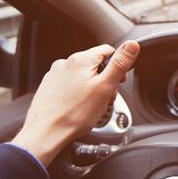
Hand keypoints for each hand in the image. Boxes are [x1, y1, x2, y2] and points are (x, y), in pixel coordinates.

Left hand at [12, 41, 139, 165]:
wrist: (45, 133)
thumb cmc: (74, 114)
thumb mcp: (105, 87)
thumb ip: (120, 64)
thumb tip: (132, 45)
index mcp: (81, 59)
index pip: (108, 50)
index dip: (118, 66)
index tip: (120, 81)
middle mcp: (66, 63)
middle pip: (96, 64)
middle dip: (105, 79)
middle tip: (106, 97)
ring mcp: (56, 74)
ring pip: (83, 75)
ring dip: (93, 87)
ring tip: (92, 105)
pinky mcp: (50, 86)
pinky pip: (71, 84)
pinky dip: (79, 93)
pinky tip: (79, 106)